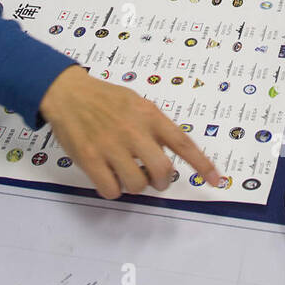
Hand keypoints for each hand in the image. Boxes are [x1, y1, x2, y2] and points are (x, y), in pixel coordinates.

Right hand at [39, 65, 222, 199]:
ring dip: (136, 185)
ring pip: (137, 185)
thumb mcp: (138, 103)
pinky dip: (114, 190)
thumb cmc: (105, 99)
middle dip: (162, 181)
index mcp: (150, 116)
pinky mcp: (90, 159)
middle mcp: (134, 131)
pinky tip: (109, 177)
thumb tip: (171, 153)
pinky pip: (112, 190)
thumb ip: (155, 126)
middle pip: (163, 171)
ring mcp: (111, 146)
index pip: (183, 143)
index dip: (202, 165)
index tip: (217, 181)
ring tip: (126, 172)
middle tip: (154, 178)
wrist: (68, 93)